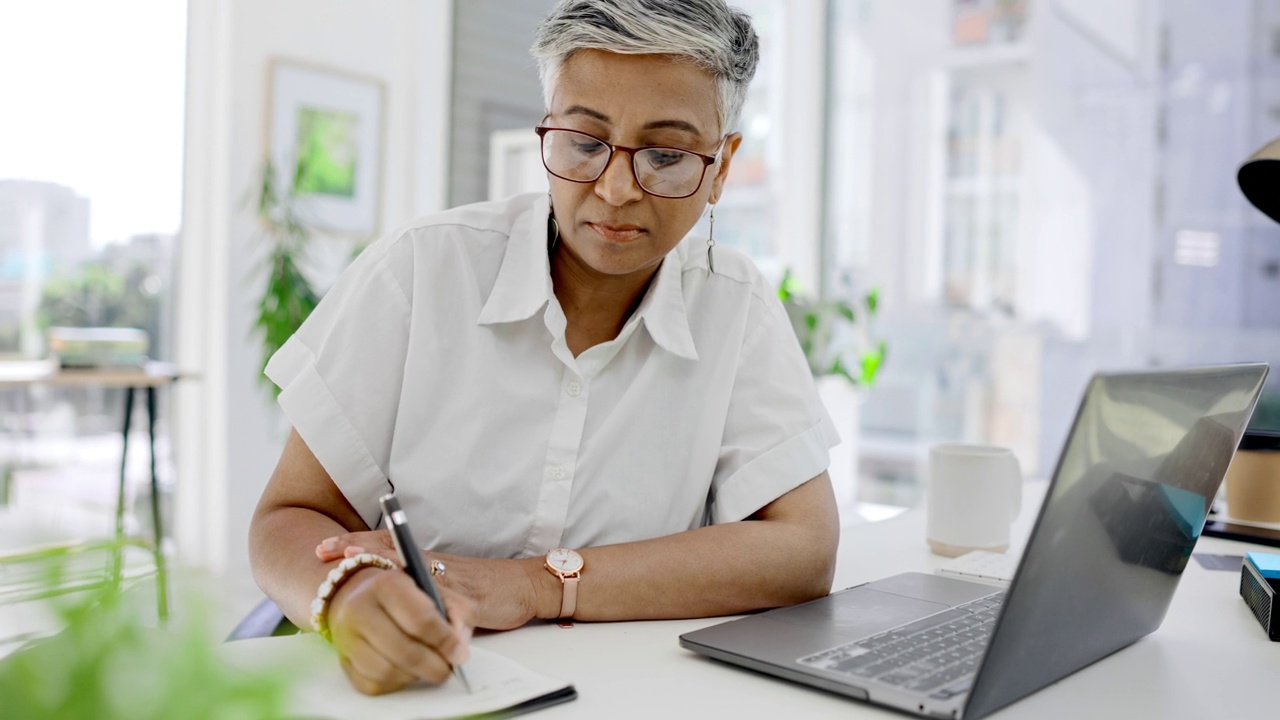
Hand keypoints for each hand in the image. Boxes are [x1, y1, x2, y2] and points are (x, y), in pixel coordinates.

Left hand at [317, 530, 546, 629]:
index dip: (355, 545)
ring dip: (380, 562)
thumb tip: (387, 595)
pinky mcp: (471, 601)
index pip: (385, 547)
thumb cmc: (486, 586)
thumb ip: (421, 587)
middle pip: (388, 550)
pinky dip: (426, 603)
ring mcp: (450, 581)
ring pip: (410, 567)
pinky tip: (410, 603)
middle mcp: (435, 565)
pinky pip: (446, 602)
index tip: (323, 548)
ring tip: (354, 561)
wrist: (525, 585)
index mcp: (427, 561)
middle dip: (355, 548)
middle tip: (324, 550)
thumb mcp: (447, 583)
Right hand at [326, 564, 475, 694]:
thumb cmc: (403, 594)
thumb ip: (456, 612)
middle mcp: (360, 608)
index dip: (444, 641)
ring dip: (415, 675)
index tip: (459, 653)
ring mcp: (347, 637)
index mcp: (387, 584)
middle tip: (448, 668)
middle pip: (403, 650)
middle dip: (434, 666)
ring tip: (427, 666)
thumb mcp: (434, 589)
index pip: (420, 619)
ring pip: (387, 671)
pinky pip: (372, 683)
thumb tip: (459, 649)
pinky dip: (395, 682)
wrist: (357, 593)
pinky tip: (406, 670)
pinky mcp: (342, 660)